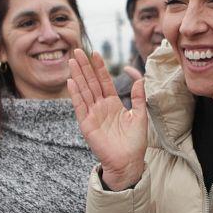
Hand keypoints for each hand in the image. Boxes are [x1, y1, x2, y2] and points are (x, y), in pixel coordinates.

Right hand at [68, 49, 147, 189]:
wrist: (128, 162)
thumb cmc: (135, 142)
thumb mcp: (140, 116)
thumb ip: (138, 97)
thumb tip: (141, 79)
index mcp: (112, 103)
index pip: (104, 81)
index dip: (99, 68)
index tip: (96, 53)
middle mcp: (100, 107)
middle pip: (91, 83)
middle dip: (84, 67)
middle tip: (78, 51)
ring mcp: (92, 115)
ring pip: (84, 91)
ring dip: (78, 76)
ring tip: (72, 61)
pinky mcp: (87, 125)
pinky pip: (80, 107)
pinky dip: (75, 95)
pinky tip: (71, 82)